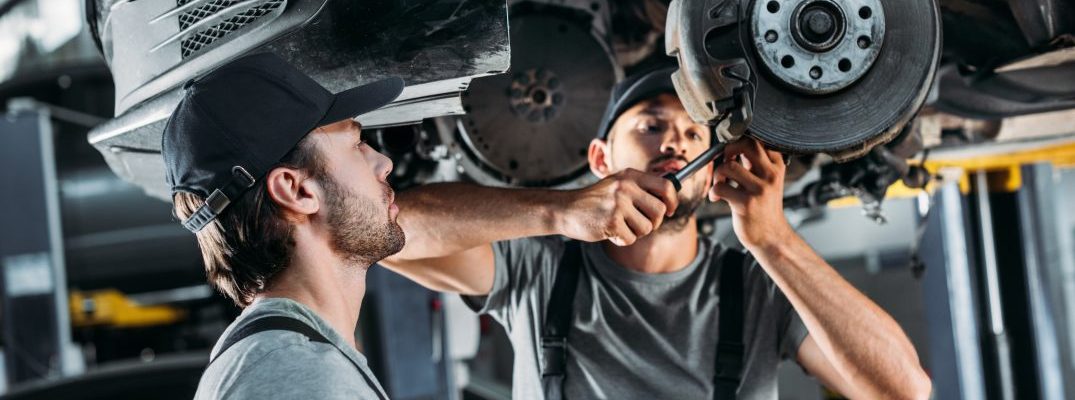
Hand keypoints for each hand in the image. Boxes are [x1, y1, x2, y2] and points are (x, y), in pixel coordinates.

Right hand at [559, 169, 678, 245]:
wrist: (566, 209)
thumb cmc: (595, 200)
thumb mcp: (617, 184)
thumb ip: (640, 188)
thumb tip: (670, 197)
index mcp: (630, 176)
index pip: (666, 185)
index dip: (673, 200)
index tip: (670, 210)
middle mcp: (625, 187)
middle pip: (659, 211)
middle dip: (653, 222)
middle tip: (639, 223)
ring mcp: (618, 204)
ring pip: (647, 228)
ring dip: (635, 232)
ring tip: (620, 225)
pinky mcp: (612, 222)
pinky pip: (630, 239)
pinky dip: (621, 240)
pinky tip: (610, 231)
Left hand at [709, 137, 793, 250]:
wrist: (771, 236)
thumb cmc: (764, 207)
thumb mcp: (767, 181)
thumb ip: (756, 163)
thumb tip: (734, 144)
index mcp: (776, 166)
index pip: (759, 140)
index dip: (740, 140)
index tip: (732, 151)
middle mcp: (770, 175)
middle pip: (747, 144)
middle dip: (728, 149)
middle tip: (724, 161)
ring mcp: (759, 189)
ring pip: (729, 166)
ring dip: (717, 173)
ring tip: (719, 183)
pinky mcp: (746, 203)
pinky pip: (720, 187)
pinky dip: (713, 191)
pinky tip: (716, 197)